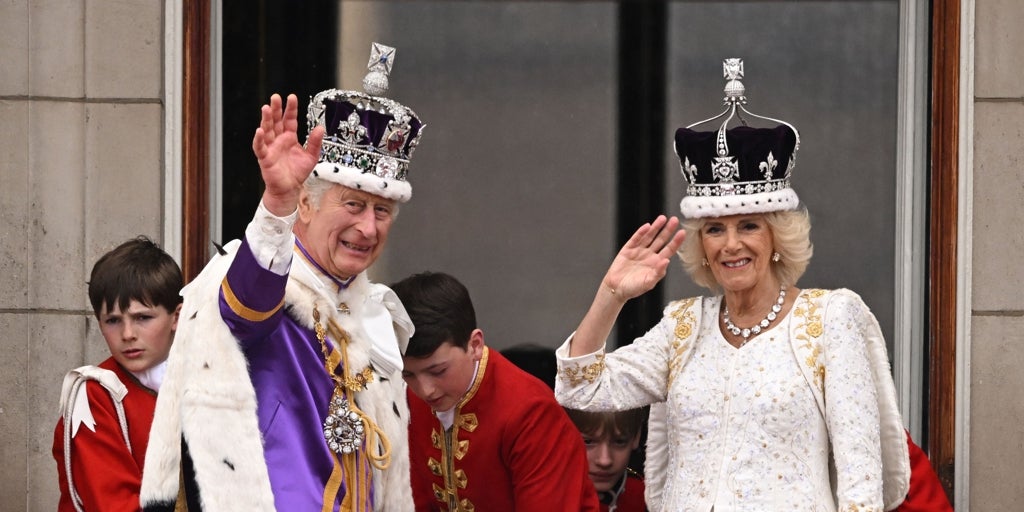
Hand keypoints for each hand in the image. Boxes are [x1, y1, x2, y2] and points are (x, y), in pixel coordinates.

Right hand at [251, 93, 325, 215]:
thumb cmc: (297, 172)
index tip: (291, 97)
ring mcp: (271, 147)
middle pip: (276, 121)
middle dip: (276, 109)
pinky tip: (259, 131)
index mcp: (289, 137)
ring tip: (266, 108)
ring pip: (267, 130)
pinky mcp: (265, 158)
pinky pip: (260, 147)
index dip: (290, 109)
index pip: (289, 119)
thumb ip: (315, 142)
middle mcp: (279, 140)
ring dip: (266, 120)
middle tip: (275, 97)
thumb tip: (320, 128)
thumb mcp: (311, 156)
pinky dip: (259, 139)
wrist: (290, 189)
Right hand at [602, 215, 685, 301]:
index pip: (669, 250)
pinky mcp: (628, 249)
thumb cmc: (633, 288)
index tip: (682, 232)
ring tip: (662, 218)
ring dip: (656, 227)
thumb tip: (667, 261)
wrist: (616, 289)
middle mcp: (649, 255)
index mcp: (656, 263)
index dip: (676, 241)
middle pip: (661, 240)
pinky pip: (635, 239)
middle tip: (674, 220)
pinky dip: (641, 232)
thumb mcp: (648, 283)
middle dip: (667, 230)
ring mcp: (639, 251)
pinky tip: (647, 227)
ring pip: (649, 237)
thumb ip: (658, 273)